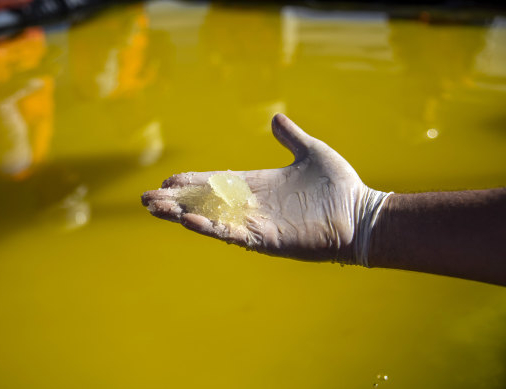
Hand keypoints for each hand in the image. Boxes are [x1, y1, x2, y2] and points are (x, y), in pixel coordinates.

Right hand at [142, 114, 387, 263]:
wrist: (361, 214)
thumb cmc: (340, 186)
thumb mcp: (311, 152)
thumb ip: (291, 137)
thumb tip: (275, 118)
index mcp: (258, 185)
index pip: (216, 183)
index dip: (192, 181)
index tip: (168, 179)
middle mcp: (252, 205)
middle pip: (205, 202)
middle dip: (176, 200)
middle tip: (145, 199)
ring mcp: (257, 224)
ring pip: (210, 219)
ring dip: (181, 214)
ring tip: (154, 209)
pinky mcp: (266, 240)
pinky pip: (231, 234)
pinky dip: (209, 228)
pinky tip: (187, 220)